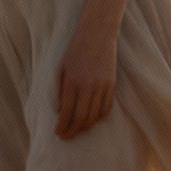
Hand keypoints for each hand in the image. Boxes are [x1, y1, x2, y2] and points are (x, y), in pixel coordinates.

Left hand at [54, 22, 117, 139]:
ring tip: (77, 130)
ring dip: (85, 127)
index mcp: (72, 82)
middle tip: (66, 137)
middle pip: (81, 118)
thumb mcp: (61, 68)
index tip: (58, 133)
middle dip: (72, 131)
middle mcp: (88, 86)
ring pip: (94, 116)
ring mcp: (102, 86)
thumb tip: (60, 111)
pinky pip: (106, 108)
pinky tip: (91, 120)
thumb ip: (60, 90)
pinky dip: (98, 117)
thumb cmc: (75, 50)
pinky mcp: (112, 85)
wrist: (97, 34)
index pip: (67, 112)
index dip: (62, 126)